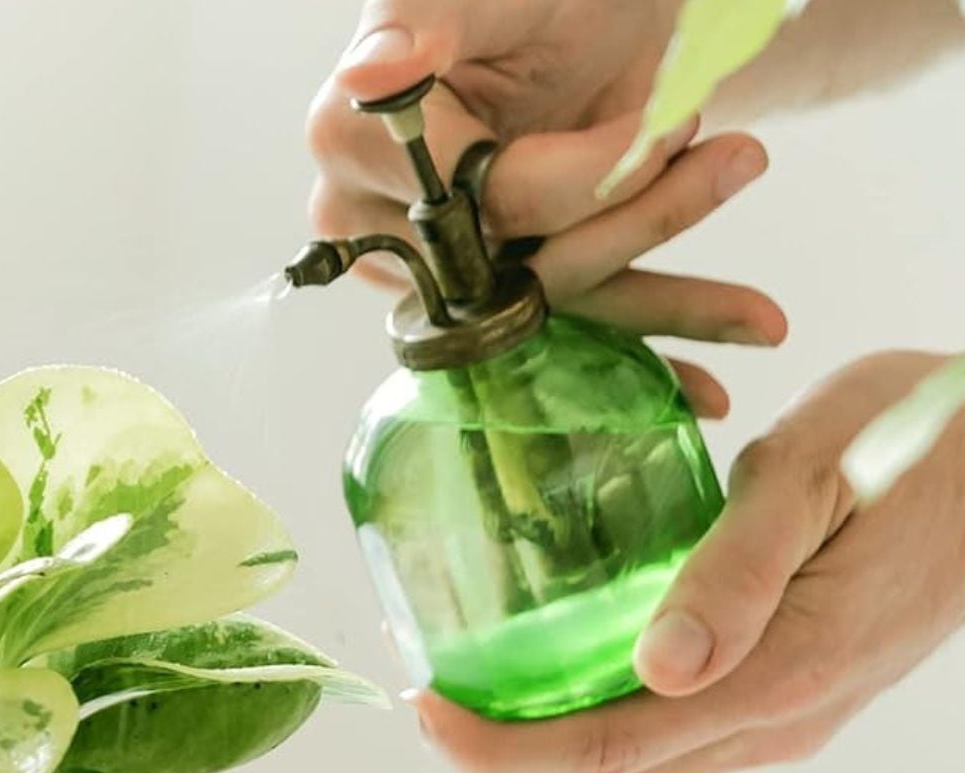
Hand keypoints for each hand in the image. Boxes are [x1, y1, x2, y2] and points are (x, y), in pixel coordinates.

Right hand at [308, 0, 788, 348]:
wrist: (582, 7)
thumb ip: (417, 24)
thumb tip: (367, 75)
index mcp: (352, 143)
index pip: (474, 195)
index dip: (579, 176)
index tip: (669, 122)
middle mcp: (378, 221)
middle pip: (514, 261)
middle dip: (638, 221)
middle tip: (736, 157)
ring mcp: (438, 266)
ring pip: (554, 298)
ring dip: (668, 301)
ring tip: (762, 304)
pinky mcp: (499, 291)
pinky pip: (569, 333)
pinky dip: (643, 360)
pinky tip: (706, 393)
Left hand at [412, 350, 964, 772]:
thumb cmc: (915, 445)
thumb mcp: (810, 477)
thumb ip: (735, 572)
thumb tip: (658, 667)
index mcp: (778, 675)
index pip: (606, 753)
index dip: (496, 750)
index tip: (421, 706)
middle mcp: (775, 720)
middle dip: (500, 751)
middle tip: (428, 678)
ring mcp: (782, 716)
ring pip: (633, 765)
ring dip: (542, 735)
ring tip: (473, 661)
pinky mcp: (785, 693)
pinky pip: (669, 732)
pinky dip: (593, 711)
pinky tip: (557, 643)